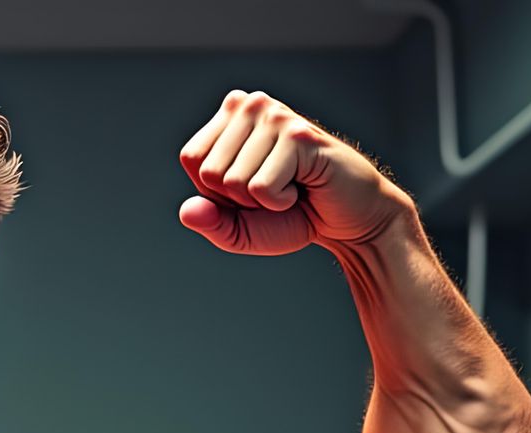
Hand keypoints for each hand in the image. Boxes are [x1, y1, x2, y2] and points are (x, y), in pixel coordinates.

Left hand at [178, 90, 410, 255]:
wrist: (344, 219)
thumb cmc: (290, 216)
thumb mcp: (238, 229)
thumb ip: (209, 222)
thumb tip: (186, 211)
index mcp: (230, 116)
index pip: (191, 158)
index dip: (215, 190)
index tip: (249, 187)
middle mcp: (251, 104)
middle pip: (209, 173)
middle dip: (238, 198)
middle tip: (273, 188)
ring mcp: (276, 115)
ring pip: (233, 182)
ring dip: (262, 201)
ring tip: (290, 185)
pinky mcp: (298, 135)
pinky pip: (261, 189)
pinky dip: (280, 202)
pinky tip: (303, 184)